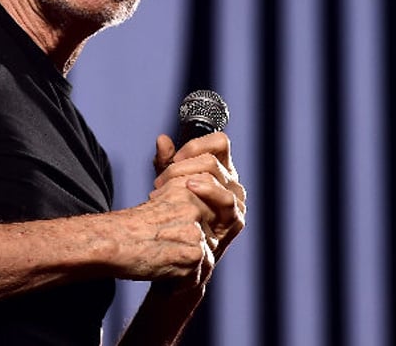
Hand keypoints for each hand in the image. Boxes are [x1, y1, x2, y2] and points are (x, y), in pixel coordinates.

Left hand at [151, 132, 245, 261]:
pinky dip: (205, 193)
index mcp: (221, 170)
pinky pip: (226, 201)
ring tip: (164, 188)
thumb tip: (162, 139)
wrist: (179, 255)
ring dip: (186, 178)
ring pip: (218, 177)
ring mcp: (236, 203)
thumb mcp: (167, 184)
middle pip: (211, 159)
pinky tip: (186, 192)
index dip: (195, 145)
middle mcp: (232, 183)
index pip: (219, 142)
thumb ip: (166, 162)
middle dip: (180, 167)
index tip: (172, 159)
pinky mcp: (235, 222)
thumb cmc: (175, 216)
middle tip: (158, 182)